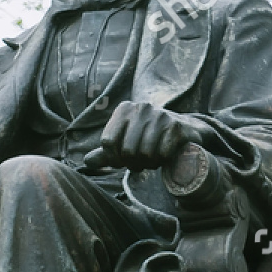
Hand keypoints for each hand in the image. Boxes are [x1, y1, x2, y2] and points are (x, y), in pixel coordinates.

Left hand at [84, 103, 213, 170]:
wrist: (184, 129)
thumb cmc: (148, 137)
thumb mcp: (125, 142)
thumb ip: (106, 153)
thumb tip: (87, 162)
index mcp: (124, 109)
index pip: (108, 142)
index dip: (113, 159)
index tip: (121, 162)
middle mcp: (141, 108)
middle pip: (127, 151)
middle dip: (133, 164)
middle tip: (141, 162)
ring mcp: (160, 115)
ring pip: (145, 154)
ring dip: (149, 164)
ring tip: (153, 159)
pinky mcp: (176, 126)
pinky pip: (162, 154)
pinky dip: (163, 161)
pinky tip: (165, 155)